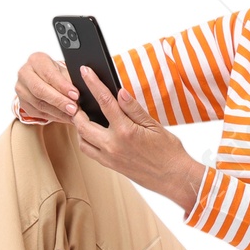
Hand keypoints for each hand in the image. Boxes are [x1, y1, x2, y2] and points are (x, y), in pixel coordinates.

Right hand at [13, 50, 80, 124]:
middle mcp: (25, 73)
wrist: (45, 80)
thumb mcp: (65, 71)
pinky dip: (54, 117)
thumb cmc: (57, 73)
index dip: (62, 86)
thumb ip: (71, 79)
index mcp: (36, 60)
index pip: (49, 74)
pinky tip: (66, 118)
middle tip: (74, 109)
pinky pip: (39, 113)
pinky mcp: (22, 103)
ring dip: (58, 112)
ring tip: (73, 116)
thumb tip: (85, 88)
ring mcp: (21, 89)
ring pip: (39, 104)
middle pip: (40, 90)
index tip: (75, 94)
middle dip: (59, 101)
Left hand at [72, 66, 203, 209]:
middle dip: (76, 109)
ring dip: (78, 126)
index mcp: (125, 131)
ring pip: (82, 140)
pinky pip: (89, 152)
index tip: (85, 72)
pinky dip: (85, 140)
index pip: (105, 101)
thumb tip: (120, 92)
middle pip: (83, 123)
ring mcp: (109, 157)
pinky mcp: (110, 166)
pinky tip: (91, 133)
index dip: (93, 84)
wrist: (173, 177)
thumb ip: (133, 108)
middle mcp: (113, 145)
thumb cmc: (168, 152)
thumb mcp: (154, 125)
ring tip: (81, 115)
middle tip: (76, 98)